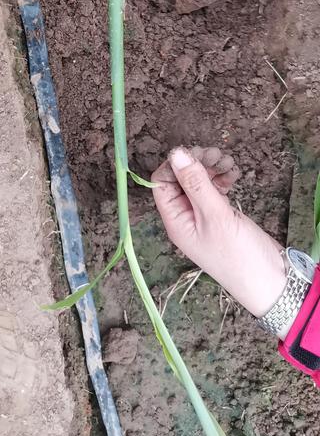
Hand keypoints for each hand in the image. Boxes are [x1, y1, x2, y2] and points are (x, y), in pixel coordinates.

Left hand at [152, 147, 285, 319]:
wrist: (272, 282)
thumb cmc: (239, 254)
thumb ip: (195, 183)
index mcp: (175, 220)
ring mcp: (203, 217)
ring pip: (199, 183)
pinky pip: (214, 190)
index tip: (196, 153)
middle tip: (217, 153)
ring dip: (211, 169)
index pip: (161, 183)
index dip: (175, 165)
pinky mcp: (220, 217)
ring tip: (229, 162)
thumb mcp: (215, 215)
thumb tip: (176, 154)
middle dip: (197, 163)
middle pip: (181, 180)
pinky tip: (234, 174)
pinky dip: (222, 179)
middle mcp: (185, 218)